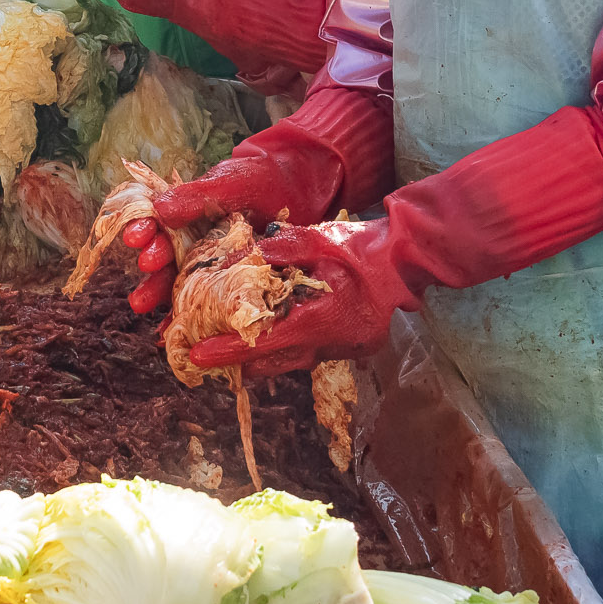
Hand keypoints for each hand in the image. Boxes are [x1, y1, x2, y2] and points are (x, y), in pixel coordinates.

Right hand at [115, 148, 337, 312]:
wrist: (302, 191)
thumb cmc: (261, 179)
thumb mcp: (230, 183)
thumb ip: (197, 196)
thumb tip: (158, 208)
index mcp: (187, 213)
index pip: (158, 223)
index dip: (145, 231)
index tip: (135, 238)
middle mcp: (194, 240)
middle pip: (165, 259)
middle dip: (152, 270)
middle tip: (144, 277)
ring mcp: (211, 263)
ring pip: (180, 282)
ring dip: (161, 295)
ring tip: (144, 306)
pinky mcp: (231, 283)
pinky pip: (209, 302)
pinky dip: (190, 315)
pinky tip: (173, 331)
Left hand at [185, 218, 415, 377]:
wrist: (405, 262)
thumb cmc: (359, 248)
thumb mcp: (312, 240)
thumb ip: (271, 253)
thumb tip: (228, 265)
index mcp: (318, 321)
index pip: (263, 343)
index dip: (228, 351)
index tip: (198, 356)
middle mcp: (328, 346)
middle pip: (271, 363)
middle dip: (238, 358)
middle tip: (207, 346)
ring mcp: (340, 352)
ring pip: (289, 362)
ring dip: (262, 353)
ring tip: (234, 338)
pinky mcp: (348, 350)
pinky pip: (307, 354)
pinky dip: (286, 344)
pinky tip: (274, 327)